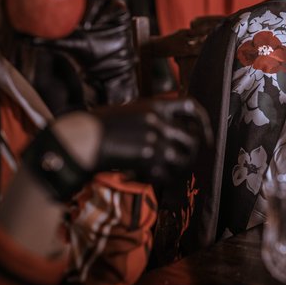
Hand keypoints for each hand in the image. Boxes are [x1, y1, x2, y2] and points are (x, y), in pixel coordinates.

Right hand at [25, 98, 211, 203]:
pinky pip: (166, 173)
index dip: (203, 122)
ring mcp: (156, 139)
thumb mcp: (128, 113)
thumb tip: (168, 135)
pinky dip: (159, 179)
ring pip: (184, 158)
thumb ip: (150, 120)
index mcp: (154, 105)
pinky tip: (142, 177)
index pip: (191, 107)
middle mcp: (159, 121)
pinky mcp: (148, 158)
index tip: (205, 136)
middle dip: (192, 154)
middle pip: (193, 139)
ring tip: (164, 173)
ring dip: (178, 169)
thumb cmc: (97, 126)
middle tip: (183, 163)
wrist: (81, 137)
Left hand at [32, 0, 137, 105]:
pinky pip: (115, 6)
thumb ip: (40, 38)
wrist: (101, 63)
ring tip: (84, 24)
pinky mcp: (120, 11)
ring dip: (93, 4)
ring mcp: (107, 1)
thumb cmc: (78, 50)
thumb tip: (18, 36)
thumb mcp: (57, 43)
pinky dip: (106, 13)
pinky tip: (97, 23)